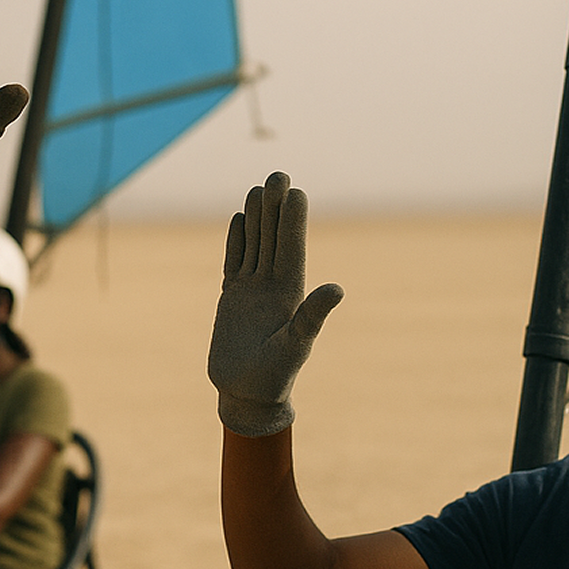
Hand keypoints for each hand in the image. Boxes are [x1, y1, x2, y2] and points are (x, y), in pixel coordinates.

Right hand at [207, 171, 343, 436]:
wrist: (246, 394)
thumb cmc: (275, 376)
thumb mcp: (296, 346)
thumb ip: (313, 316)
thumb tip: (337, 288)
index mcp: (290, 294)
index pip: (291, 249)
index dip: (293, 220)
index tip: (296, 192)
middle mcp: (272, 286)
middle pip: (273, 239)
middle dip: (276, 208)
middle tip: (279, 174)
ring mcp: (251, 290)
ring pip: (254, 244)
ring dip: (257, 217)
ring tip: (259, 188)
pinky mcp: (231, 297)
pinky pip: (234, 260)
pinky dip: (236, 240)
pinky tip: (239, 218)